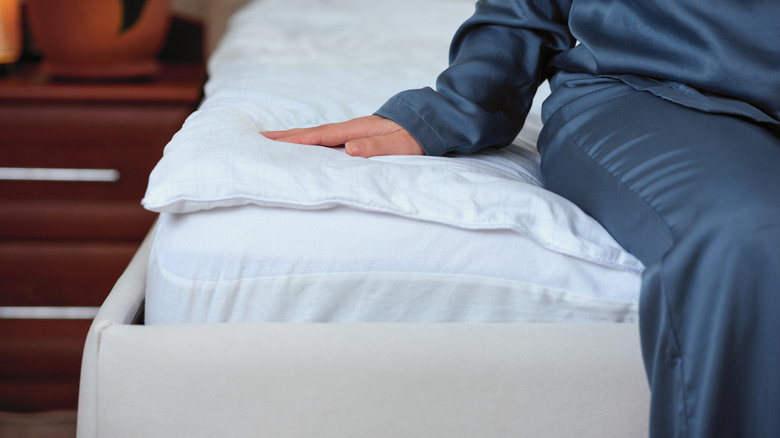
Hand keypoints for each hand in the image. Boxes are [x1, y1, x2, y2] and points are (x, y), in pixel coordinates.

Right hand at [261, 115, 423, 157]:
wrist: (431, 121)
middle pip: (313, 133)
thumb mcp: (401, 144)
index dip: (297, 141)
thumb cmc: (417, 135)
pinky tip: (306, 149)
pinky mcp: (357, 137)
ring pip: (318, 136)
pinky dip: (311, 143)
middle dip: (287, 137)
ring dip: (296, 140)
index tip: (272, 142)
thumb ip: (377, 146)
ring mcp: (353, 132)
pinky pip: (327, 141)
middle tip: (259, 138)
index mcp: (357, 130)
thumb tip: (350, 149)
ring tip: (273, 143)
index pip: (321, 137)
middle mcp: (351, 129)